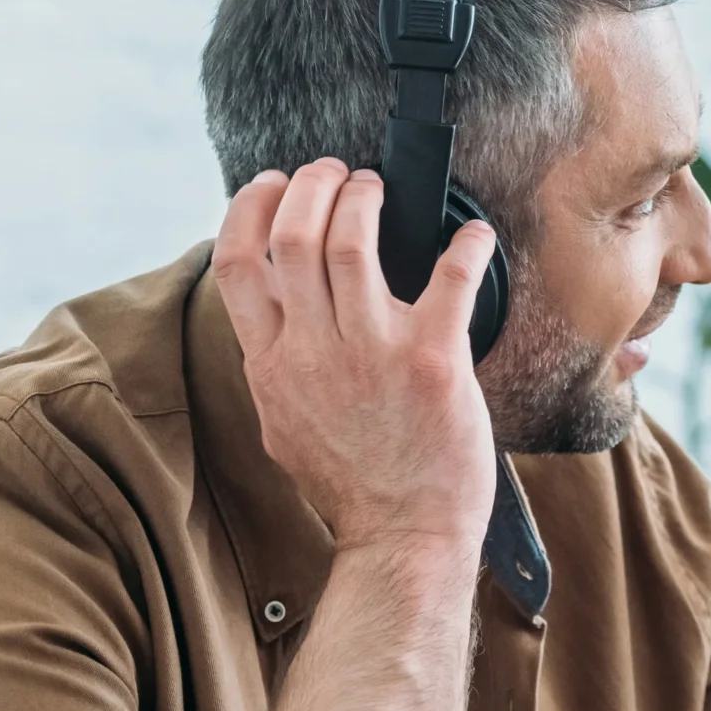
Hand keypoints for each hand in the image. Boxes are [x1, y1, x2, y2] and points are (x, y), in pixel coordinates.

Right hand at [213, 161, 497, 561]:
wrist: (404, 537)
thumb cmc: (353, 483)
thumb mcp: (284, 421)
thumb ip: (274, 361)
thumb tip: (271, 310)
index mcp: (271, 364)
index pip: (236, 262)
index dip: (251, 207)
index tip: (273, 185)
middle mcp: (314, 352)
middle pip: (294, 233)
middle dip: (313, 184)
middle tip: (334, 173)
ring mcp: (373, 353)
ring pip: (352, 238)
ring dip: (366, 197)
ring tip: (376, 189)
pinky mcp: (433, 360)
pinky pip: (450, 276)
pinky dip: (465, 244)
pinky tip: (473, 235)